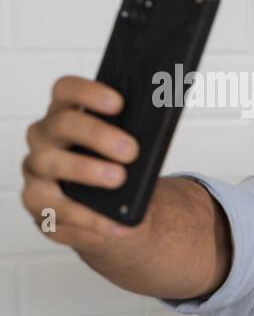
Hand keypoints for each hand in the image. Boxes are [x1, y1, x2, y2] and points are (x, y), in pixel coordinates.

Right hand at [22, 76, 139, 252]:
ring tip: (119, 180)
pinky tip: (117, 225)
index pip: (66, 90)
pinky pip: (56, 213)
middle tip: (130, 150)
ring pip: (48, 164)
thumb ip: (135, 138)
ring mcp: (36, 172)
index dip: (88, 92)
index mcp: (66, 115)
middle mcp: (44, 139)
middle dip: (97, 134)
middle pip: (61, 125)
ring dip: (86, 171)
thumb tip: (154, 133)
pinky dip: (89, 219)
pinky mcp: (39, 207)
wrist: (113, 210)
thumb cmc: (119, 169)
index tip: (118, 103)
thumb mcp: (130, 152)